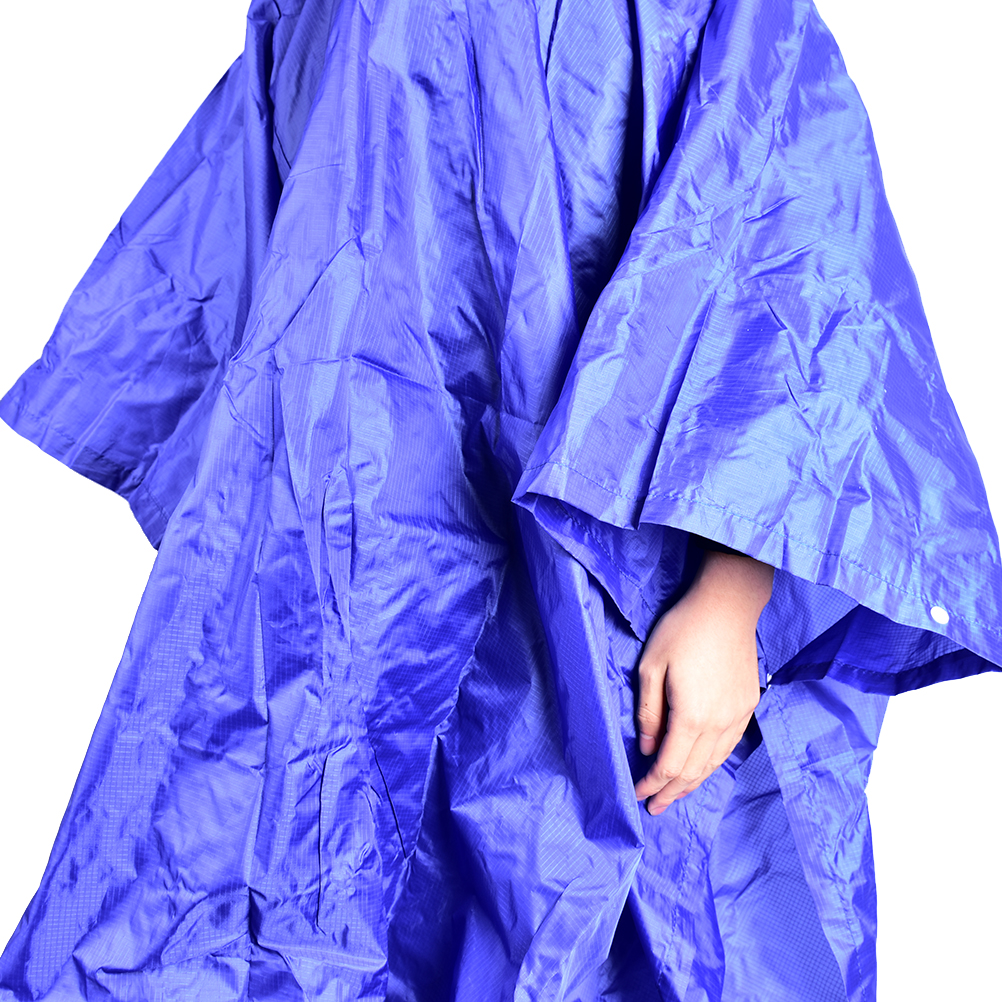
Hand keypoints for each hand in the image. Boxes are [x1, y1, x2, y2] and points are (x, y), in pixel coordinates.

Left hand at [634, 550, 772, 814]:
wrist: (727, 607)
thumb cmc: (681, 631)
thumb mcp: (650, 667)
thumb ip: (648, 712)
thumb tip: (646, 747)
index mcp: (691, 716)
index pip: (669, 764)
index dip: (653, 783)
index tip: (638, 794)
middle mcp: (718, 724)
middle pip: (693, 771)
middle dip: (671, 792)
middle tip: (654, 808)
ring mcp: (737, 716)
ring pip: (713, 763)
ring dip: (692, 783)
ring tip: (675, 795)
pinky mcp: (747, 706)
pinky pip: (728, 747)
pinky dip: (711, 764)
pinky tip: (701, 769)